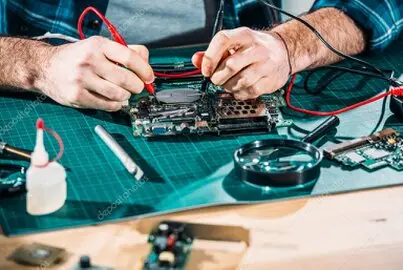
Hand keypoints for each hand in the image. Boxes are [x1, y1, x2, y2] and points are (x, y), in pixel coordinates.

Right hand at [39, 36, 153, 110]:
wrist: (45, 67)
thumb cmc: (78, 57)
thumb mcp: (99, 47)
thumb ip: (125, 52)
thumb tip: (147, 65)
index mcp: (98, 45)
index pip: (129, 57)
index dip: (144, 70)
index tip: (149, 77)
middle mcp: (89, 60)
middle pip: (126, 79)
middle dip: (137, 86)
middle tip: (137, 87)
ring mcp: (81, 79)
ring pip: (119, 95)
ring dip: (126, 97)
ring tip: (123, 93)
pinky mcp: (77, 96)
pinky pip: (107, 106)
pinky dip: (116, 105)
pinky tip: (113, 100)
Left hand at [192, 27, 289, 99]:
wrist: (284, 51)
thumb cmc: (254, 48)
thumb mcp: (235, 45)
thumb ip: (213, 53)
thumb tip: (196, 60)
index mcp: (244, 35)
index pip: (222, 40)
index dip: (209, 58)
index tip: (205, 70)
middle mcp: (256, 48)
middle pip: (230, 65)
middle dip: (218, 77)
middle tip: (217, 79)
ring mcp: (266, 65)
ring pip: (239, 81)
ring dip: (228, 86)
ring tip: (229, 83)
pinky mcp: (270, 81)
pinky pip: (248, 92)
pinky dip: (239, 93)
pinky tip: (240, 88)